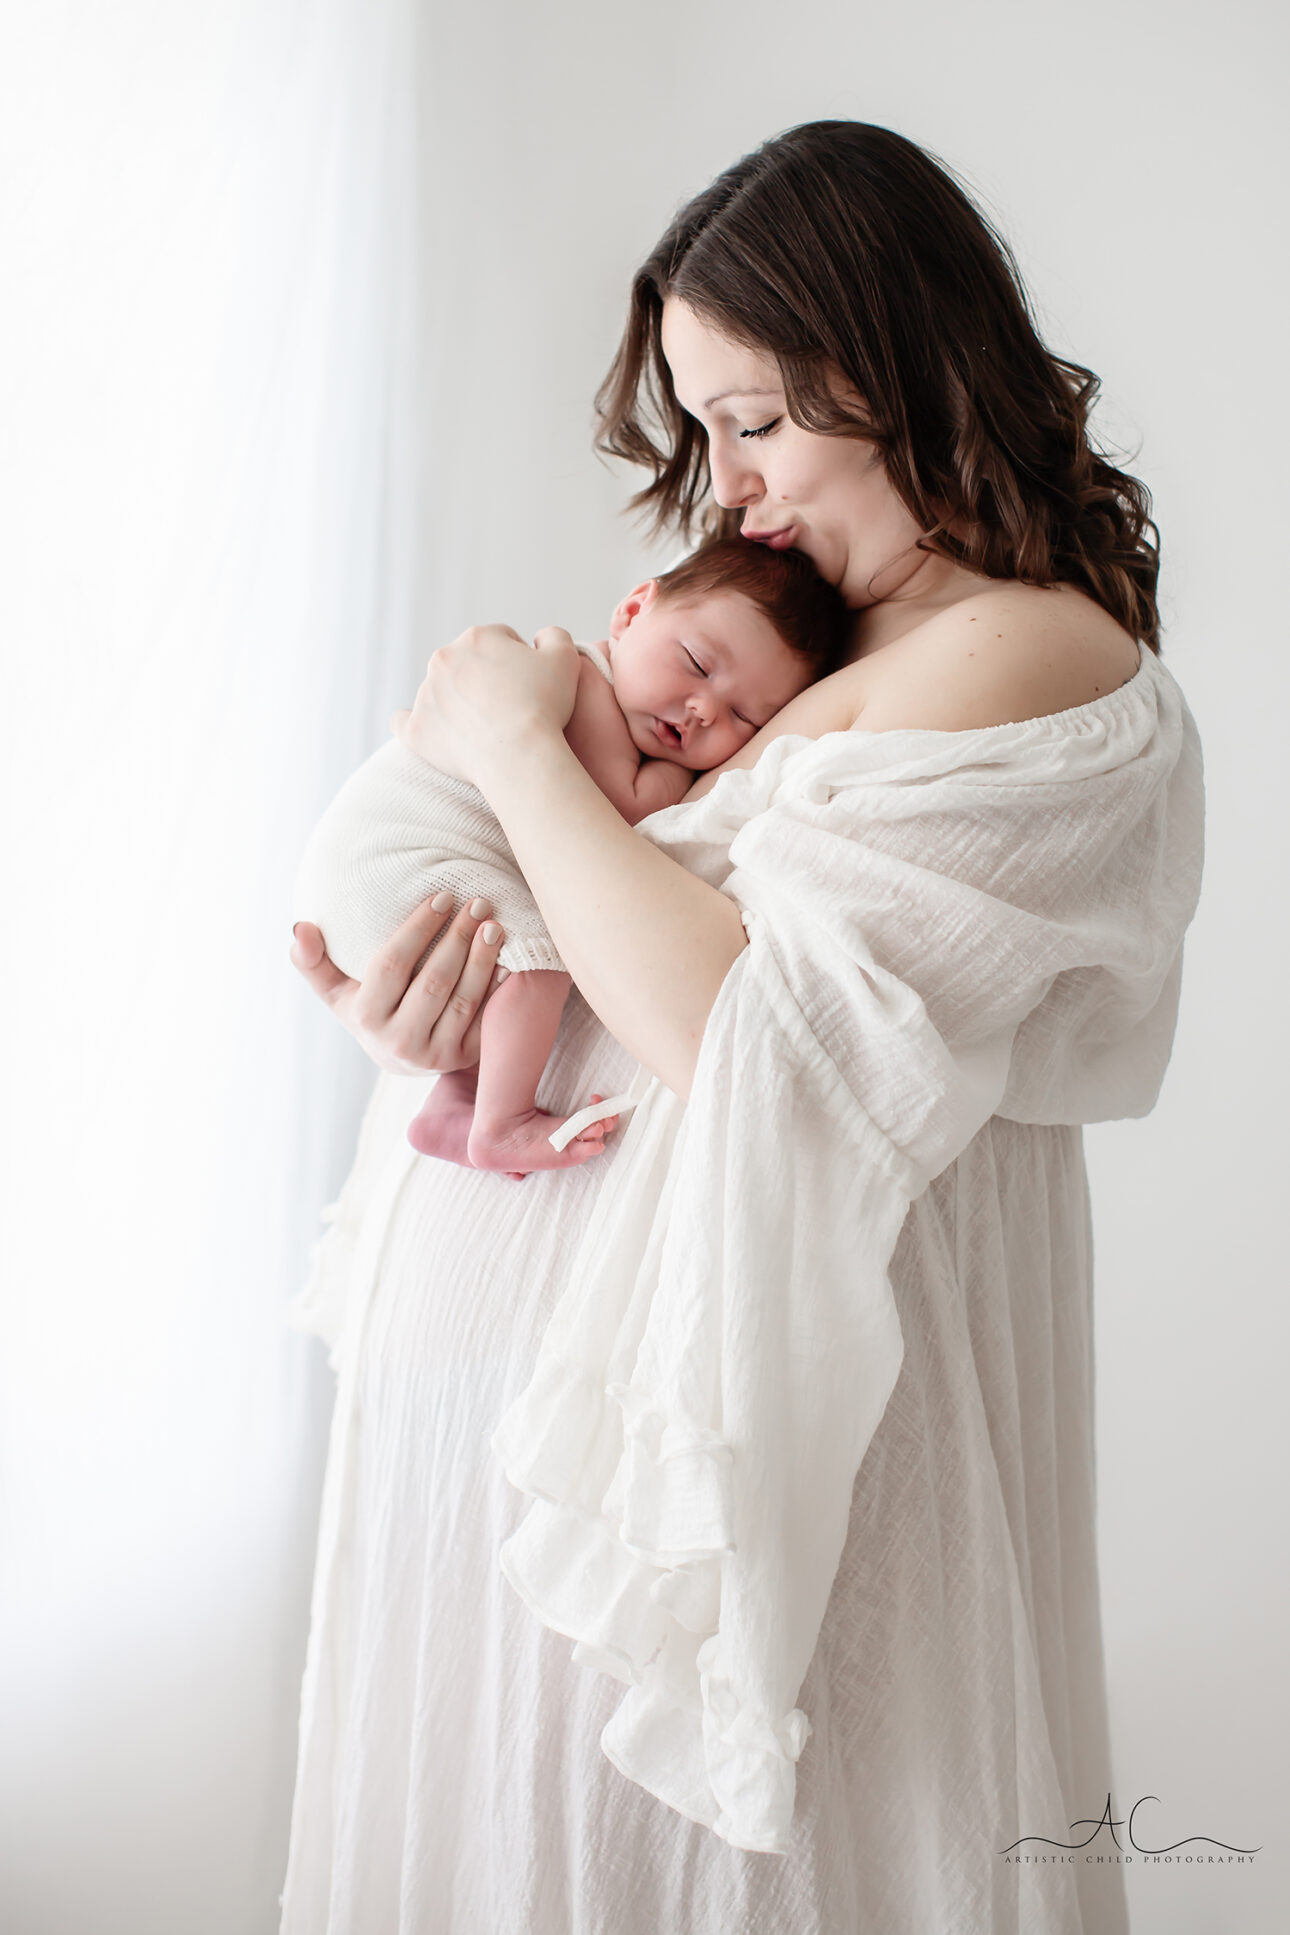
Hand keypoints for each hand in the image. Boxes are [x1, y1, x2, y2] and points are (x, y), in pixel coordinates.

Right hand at [290, 893, 505, 1073]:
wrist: (401, 1058)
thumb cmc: (368, 1008)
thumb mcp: (336, 991)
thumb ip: (313, 961)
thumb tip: (300, 928)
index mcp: (366, 1018)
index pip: (392, 965)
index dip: (419, 929)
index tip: (441, 897)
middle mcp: (400, 1041)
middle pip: (434, 981)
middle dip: (458, 938)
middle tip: (477, 902)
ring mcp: (436, 1053)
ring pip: (464, 1000)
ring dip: (482, 959)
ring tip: (494, 924)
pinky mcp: (465, 1058)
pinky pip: (486, 1019)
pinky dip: (498, 988)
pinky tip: (507, 958)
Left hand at [392, 624, 580, 786]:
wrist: (518, 755)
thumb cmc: (543, 707)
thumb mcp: (565, 658)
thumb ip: (554, 636)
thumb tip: (539, 638)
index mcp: (477, 637)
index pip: (499, 641)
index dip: (518, 661)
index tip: (529, 685)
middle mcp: (443, 659)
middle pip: (465, 663)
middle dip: (483, 678)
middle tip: (507, 707)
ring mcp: (425, 695)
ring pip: (438, 690)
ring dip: (455, 701)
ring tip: (482, 727)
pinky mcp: (416, 730)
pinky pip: (404, 721)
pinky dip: (414, 723)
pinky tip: (425, 728)